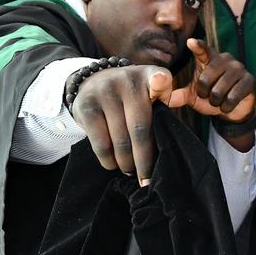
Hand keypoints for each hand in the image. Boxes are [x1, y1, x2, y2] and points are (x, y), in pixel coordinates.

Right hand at [70, 64, 175, 184]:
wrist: (91, 82)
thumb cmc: (129, 96)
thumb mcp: (147, 91)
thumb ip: (161, 107)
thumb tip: (169, 144)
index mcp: (148, 76)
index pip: (158, 77)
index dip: (160, 82)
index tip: (160, 83)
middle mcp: (127, 81)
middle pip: (139, 128)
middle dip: (144, 159)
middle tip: (147, 179)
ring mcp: (104, 93)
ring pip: (120, 140)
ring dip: (126, 163)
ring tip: (131, 171)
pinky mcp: (86, 107)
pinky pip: (101, 144)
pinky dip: (109, 160)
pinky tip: (114, 165)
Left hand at [162, 39, 255, 122]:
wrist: (232, 109)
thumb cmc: (210, 97)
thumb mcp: (193, 96)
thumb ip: (179, 95)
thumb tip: (164, 98)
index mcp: (209, 59)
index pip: (203, 51)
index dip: (198, 47)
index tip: (191, 42)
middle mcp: (225, 59)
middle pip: (206, 78)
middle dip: (204, 93)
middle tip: (209, 95)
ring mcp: (239, 68)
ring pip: (219, 90)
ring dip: (216, 101)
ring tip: (219, 100)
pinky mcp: (249, 80)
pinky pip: (232, 97)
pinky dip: (226, 106)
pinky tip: (228, 105)